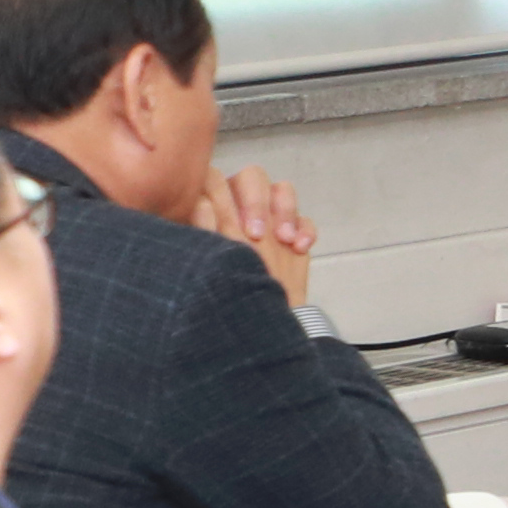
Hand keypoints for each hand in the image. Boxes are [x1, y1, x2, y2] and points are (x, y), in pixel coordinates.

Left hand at [193, 168, 317, 308]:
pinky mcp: (293, 236)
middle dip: (258, 202)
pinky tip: (299, 249)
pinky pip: (306, 218)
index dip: (227, 196)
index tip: (231, 226)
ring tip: (284, 239)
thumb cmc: (223, 298)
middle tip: (259, 236)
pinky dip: (306, 230)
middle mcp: (239, 210)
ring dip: (285, 210)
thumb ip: (205, 229)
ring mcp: (269, 221)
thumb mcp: (211, 261)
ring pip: (282, 189)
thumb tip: (201, 203)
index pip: (214, 178)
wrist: (256, 330)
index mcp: (209, 211)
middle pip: (252, 177)